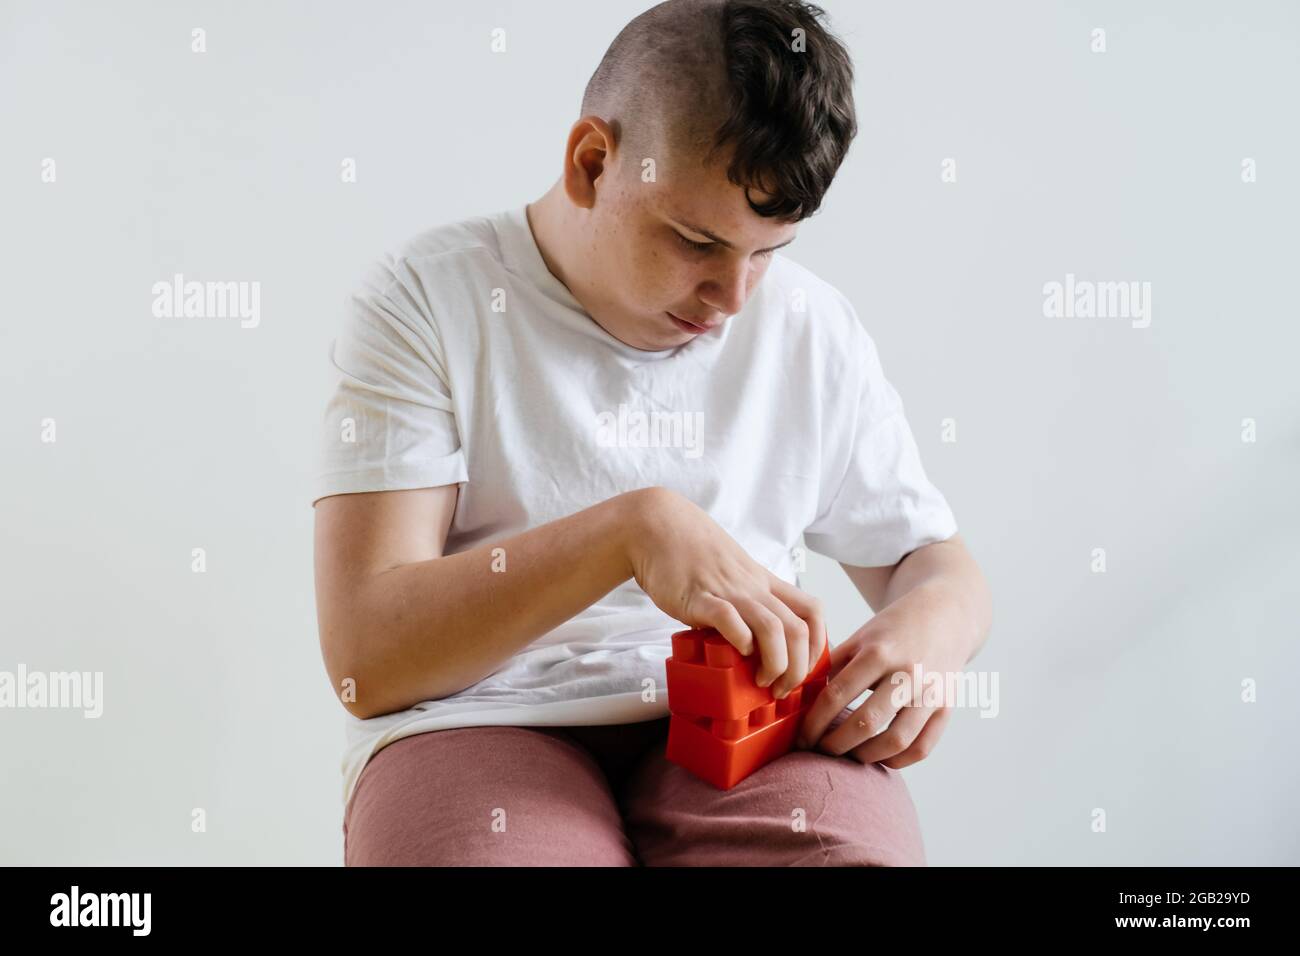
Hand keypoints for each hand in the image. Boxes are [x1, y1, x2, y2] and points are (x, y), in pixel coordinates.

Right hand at [626, 487, 825, 697]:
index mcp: (764, 583)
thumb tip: (747, 640)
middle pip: (799, 630)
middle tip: (782, 688)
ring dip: (775, 664)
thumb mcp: (731, 574)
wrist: (656, 527)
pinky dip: (739, 641)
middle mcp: (753, 588)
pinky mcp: (700, 598)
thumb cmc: (690, 554)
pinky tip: (735, 651)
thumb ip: (743, 602)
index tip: (805, 669)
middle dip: (798, 669)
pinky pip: (730, 620)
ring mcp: (729, 592)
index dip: (818, 644)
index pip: (812, 611)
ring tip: (761, 680)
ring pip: (773, 629)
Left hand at [796, 583, 971, 768]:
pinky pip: (922, 747)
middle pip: (866, 723)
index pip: (836, 695)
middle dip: (835, 744)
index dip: (814, 722)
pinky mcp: (947, 707)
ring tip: (847, 756)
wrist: (945, 615)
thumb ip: (832, 666)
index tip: (802, 738)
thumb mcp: (860, 638)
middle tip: (819, 751)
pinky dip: (897, 761)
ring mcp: (930, 692)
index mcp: (878, 652)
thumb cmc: (893, 629)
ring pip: (896, 741)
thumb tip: (801, 698)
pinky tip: (878, 758)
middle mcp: (907, 674)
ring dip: (865, 756)